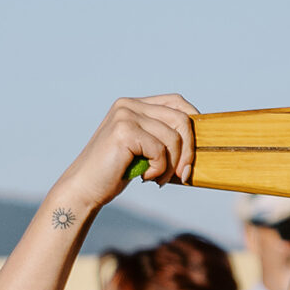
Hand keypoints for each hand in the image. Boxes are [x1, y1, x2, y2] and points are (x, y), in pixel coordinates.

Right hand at [56, 95, 197, 206]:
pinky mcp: (123, 130)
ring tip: (158, 177)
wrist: (85, 187)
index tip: (196, 149)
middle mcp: (129, 105)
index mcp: (134, 104)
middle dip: (189, 151)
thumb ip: (166, 136)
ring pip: (173, 137)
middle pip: (181, 119)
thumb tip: (204, 138)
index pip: (177, 102)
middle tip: (182, 174)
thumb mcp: (146, 148)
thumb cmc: (117, 171)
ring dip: (172, 165)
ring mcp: (125, 115)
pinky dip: (159, 169)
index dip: (194, 122)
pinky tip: (144, 176)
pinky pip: (160, 151)